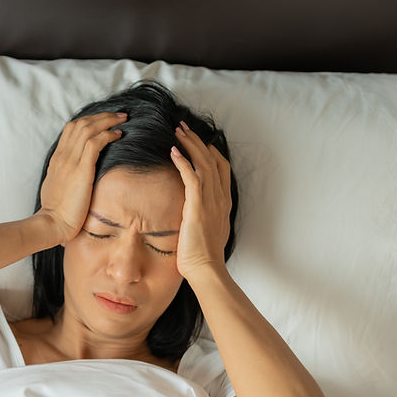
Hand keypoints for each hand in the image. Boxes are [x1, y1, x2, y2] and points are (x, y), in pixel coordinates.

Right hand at [36, 112, 126, 243]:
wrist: (52, 223)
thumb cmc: (57, 212)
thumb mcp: (59, 188)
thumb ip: (67, 176)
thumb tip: (78, 174)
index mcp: (57, 159)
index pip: (71, 129)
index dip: (90, 120)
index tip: (104, 121)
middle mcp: (63, 155)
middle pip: (81, 123)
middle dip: (102, 115)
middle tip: (119, 115)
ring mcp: (70, 161)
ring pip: (88, 128)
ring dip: (108, 120)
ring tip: (123, 120)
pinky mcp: (81, 170)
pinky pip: (95, 143)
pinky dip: (108, 135)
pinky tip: (119, 135)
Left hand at [169, 120, 232, 281]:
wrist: (206, 269)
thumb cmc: (203, 256)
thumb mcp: (207, 231)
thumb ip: (203, 216)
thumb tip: (193, 212)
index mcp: (223, 202)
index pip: (220, 167)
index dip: (210, 151)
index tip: (197, 141)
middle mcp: (220, 197)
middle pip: (212, 159)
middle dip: (198, 141)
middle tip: (183, 127)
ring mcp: (211, 201)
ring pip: (203, 163)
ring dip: (190, 144)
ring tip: (177, 131)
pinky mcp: (197, 206)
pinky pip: (192, 177)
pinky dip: (183, 162)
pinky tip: (173, 151)